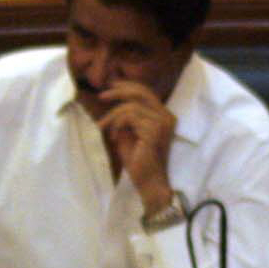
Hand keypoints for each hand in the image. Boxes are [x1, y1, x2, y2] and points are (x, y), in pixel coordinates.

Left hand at [94, 78, 177, 208]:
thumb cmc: (138, 160)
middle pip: (141, 93)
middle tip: (101, 97)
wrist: (148, 182)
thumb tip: (113, 96)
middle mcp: (167, 117)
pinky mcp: (153, 132)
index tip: (110, 85)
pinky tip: (114, 138)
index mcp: (164, 116)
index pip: (146, 92)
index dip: (127, 86)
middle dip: (118, 91)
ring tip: (105, 128)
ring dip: (112, 116)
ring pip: (130, 107)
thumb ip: (126, 115)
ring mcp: (162, 124)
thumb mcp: (129, 132)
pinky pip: (129, 117)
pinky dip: (117, 125)